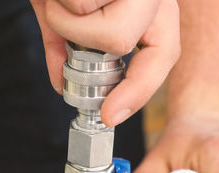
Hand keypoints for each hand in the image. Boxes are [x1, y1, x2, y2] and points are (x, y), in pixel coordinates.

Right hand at [30, 0, 179, 125]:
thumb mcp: (69, 12)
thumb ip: (69, 48)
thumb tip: (62, 85)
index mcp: (151, 7)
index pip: (164, 55)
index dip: (139, 92)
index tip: (111, 115)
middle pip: (124, 41)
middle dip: (81, 40)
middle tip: (61, 20)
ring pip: (104, 25)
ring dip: (64, 17)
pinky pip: (84, 3)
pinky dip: (55, 1)